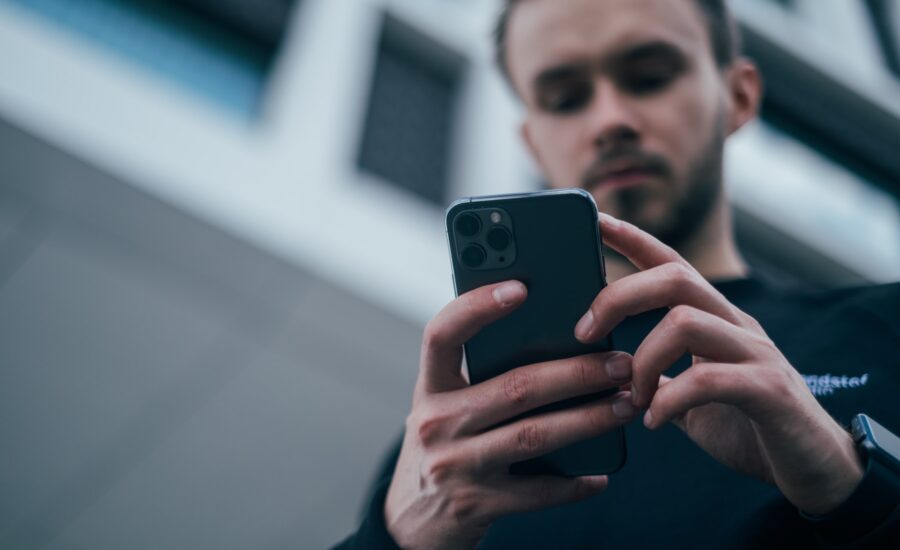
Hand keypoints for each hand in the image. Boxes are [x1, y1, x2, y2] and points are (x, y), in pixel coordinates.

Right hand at [384, 280, 636, 548]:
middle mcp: (435, 423)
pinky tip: (601, 474)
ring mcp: (455, 466)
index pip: (442, 334)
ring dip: (588, 419)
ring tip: (625, 404)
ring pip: (534, 434)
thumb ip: (480, 375)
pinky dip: (574, 483)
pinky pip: (537, 491)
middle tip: (620, 362)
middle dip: (576, 372)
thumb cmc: (443, 446)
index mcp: (429, 387)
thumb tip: (557, 337)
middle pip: (514, 386)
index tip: (521, 287)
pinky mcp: (476, 504)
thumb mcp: (446, 405)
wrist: (412, 521)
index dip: (477, 307)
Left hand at [575, 213, 863, 514]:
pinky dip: (669, 400)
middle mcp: (737, 326)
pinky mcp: (770, 391)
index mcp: (716, 321)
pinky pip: (708, 379)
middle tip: (583, 332)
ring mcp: (756, 354)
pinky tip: (654, 422)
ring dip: (642, 360)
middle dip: (619, 297)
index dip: (634, 239)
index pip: (671, 264)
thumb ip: (660, 378)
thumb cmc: (751, 429)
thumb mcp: (692, 398)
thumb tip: (612, 371)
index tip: (595, 220)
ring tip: (631, 397)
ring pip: (685, 322)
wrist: (816, 469)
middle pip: (674, 278)